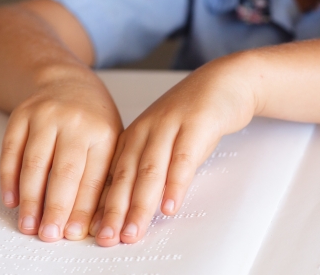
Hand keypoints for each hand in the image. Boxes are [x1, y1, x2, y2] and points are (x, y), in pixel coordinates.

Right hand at [0, 70, 122, 241]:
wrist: (66, 81)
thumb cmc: (92, 120)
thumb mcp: (111, 141)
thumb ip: (105, 177)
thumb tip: (95, 223)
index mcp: (103, 132)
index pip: (92, 178)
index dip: (82, 208)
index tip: (74, 234)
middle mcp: (75, 122)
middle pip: (64, 171)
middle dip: (56, 208)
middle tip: (49, 235)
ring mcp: (46, 115)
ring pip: (34, 163)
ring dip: (30, 199)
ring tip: (28, 225)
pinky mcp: (21, 115)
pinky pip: (10, 151)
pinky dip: (9, 179)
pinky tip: (12, 201)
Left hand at [89, 57, 257, 245]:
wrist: (224, 81)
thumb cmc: (192, 114)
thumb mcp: (162, 139)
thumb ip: (146, 168)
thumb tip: (128, 204)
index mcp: (133, 135)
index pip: (112, 175)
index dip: (103, 205)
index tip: (95, 230)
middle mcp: (146, 130)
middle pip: (126, 175)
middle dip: (115, 210)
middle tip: (108, 237)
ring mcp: (170, 125)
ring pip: (151, 170)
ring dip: (141, 204)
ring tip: (134, 229)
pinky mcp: (196, 124)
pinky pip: (184, 158)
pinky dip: (176, 184)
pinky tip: (170, 204)